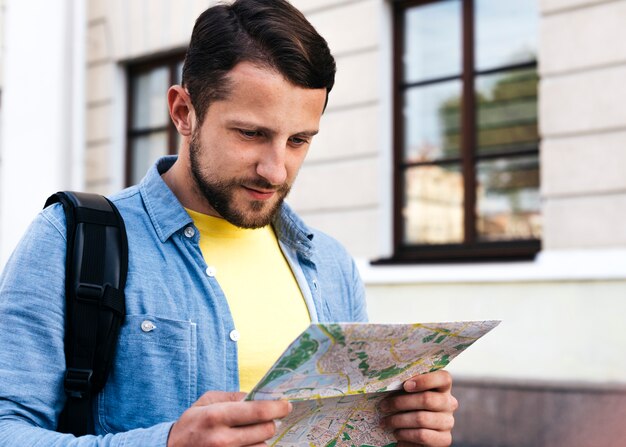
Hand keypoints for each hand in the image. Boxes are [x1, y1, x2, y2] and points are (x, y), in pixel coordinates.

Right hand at [167, 391, 291, 446]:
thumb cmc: (191, 423)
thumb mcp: (206, 402)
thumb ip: (232, 397)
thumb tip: (257, 396)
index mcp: (216, 416)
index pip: (257, 411)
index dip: (277, 407)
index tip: (287, 405)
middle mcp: (222, 439)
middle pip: (265, 430)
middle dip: (272, 422)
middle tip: (271, 417)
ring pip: (262, 446)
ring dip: (263, 438)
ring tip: (253, 432)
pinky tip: (248, 441)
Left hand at [379, 370, 457, 446]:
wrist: (414, 434)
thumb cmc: (408, 407)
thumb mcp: (408, 394)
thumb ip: (405, 386)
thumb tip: (388, 382)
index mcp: (443, 387)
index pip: (443, 378)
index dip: (425, 380)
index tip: (405, 385)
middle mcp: (449, 403)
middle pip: (427, 399)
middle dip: (400, 402)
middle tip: (383, 406)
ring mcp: (448, 422)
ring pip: (421, 418)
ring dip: (398, 420)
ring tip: (385, 422)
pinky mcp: (444, 439)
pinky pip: (422, 435)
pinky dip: (405, 434)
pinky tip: (397, 433)